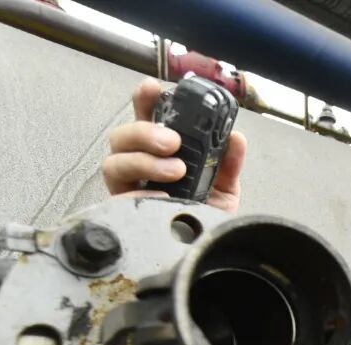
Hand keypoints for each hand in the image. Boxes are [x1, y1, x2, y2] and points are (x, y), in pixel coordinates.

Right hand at [103, 78, 246, 213]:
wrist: (207, 251)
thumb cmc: (207, 215)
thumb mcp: (224, 186)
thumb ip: (229, 162)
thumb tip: (236, 138)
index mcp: (160, 151)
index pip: (146, 118)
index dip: (145, 100)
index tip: (153, 88)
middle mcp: (139, 167)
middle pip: (122, 136)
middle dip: (144, 132)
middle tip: (172, 142)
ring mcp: (129, 189)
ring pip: (115, 163)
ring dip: (144, 161)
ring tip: (175, 171)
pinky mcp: (125, 213)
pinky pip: (120, 198)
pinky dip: (140, 194)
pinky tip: (159, 196)